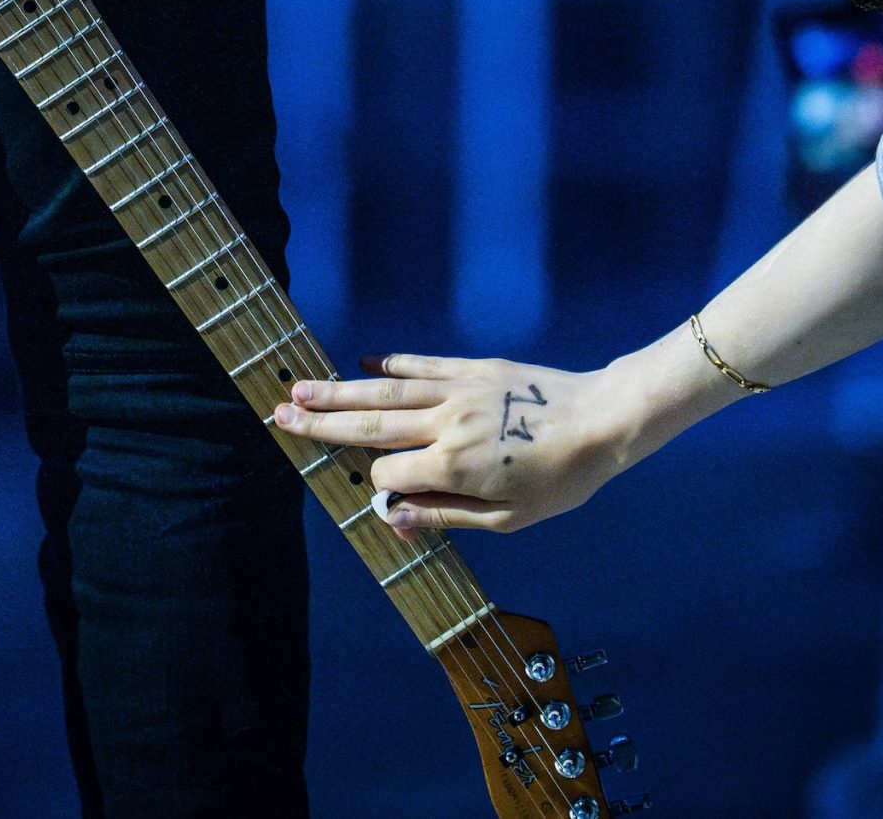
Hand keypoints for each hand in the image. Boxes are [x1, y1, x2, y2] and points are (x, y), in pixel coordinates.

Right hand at [274, 355, 637, 537]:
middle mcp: (447, 423)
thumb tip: (391, 517)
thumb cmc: (561, 480)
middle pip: (370, 424)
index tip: (381, 496)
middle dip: (321, 422)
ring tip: (300, 387)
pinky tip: (363, 362)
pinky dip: (390, 363)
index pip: (389, 473)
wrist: (604, 421)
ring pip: (385, 391)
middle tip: (278, 414)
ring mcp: (458, 390)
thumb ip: (445, 515)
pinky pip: (422, 365)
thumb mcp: (509, 519)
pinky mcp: (474, 368)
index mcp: (455, 465)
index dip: (378, 487)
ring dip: (339, 389)